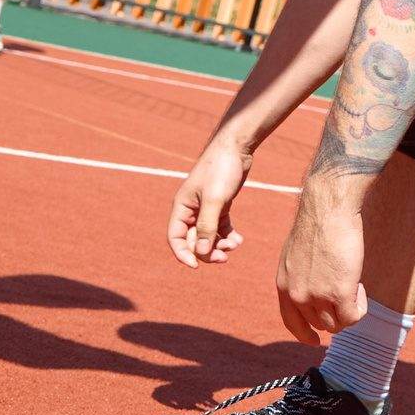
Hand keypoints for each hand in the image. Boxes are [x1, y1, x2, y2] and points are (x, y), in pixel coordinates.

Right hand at [169, 134, 252, 266]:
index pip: (175, 238)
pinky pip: (220, 228)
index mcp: (182, 207)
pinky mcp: (219, 205)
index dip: (183, 254)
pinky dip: (228, 236)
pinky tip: (239, 240)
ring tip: (236, 245)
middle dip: (208, 251)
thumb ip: (206, 227)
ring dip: (220, 245)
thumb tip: (201, 252)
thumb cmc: (222, 169)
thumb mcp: (215, 200)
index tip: (196, 266)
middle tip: (225, 257)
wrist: (237, 147)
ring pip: (208, 236)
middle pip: (193, 240)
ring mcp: (205, 208)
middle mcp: (190, 209)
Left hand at [274, 187, 366, 344]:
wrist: (328, 210)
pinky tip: (361, 288)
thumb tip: (312, 292)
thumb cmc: (317, 225)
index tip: (315, 340)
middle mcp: (297, 295)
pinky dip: (361, 307)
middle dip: (335, 313)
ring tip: (355, 285)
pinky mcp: (339, 294)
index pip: (292, 322)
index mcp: (283, 286)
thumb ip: (299, 277)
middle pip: (320, 324)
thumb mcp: (295, 255)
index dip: (305, 335)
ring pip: (338, 324)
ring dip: (349, 309)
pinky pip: (353, 316)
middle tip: (347, 291)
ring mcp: (317, 296)